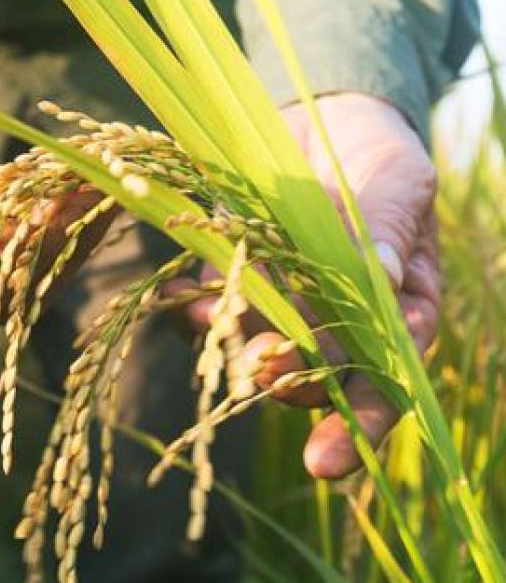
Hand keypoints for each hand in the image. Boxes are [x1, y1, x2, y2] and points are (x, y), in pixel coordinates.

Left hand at [187, 93, 439, 477]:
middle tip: (266, 375)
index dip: (360, 425)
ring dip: (240, 354)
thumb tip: (380, 270)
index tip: (325, 463)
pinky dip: (197, 313)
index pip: (386, 382)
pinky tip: (184, 304)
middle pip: (318, 376)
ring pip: (261, 349)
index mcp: (396, 313)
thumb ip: (389, 227)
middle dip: (293, 383)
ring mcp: (282, 306)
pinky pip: (212, 311)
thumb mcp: (398, 183)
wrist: (321, 118)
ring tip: (227, 345)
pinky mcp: (234, 281)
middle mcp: (338, 323)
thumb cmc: (379, 156)